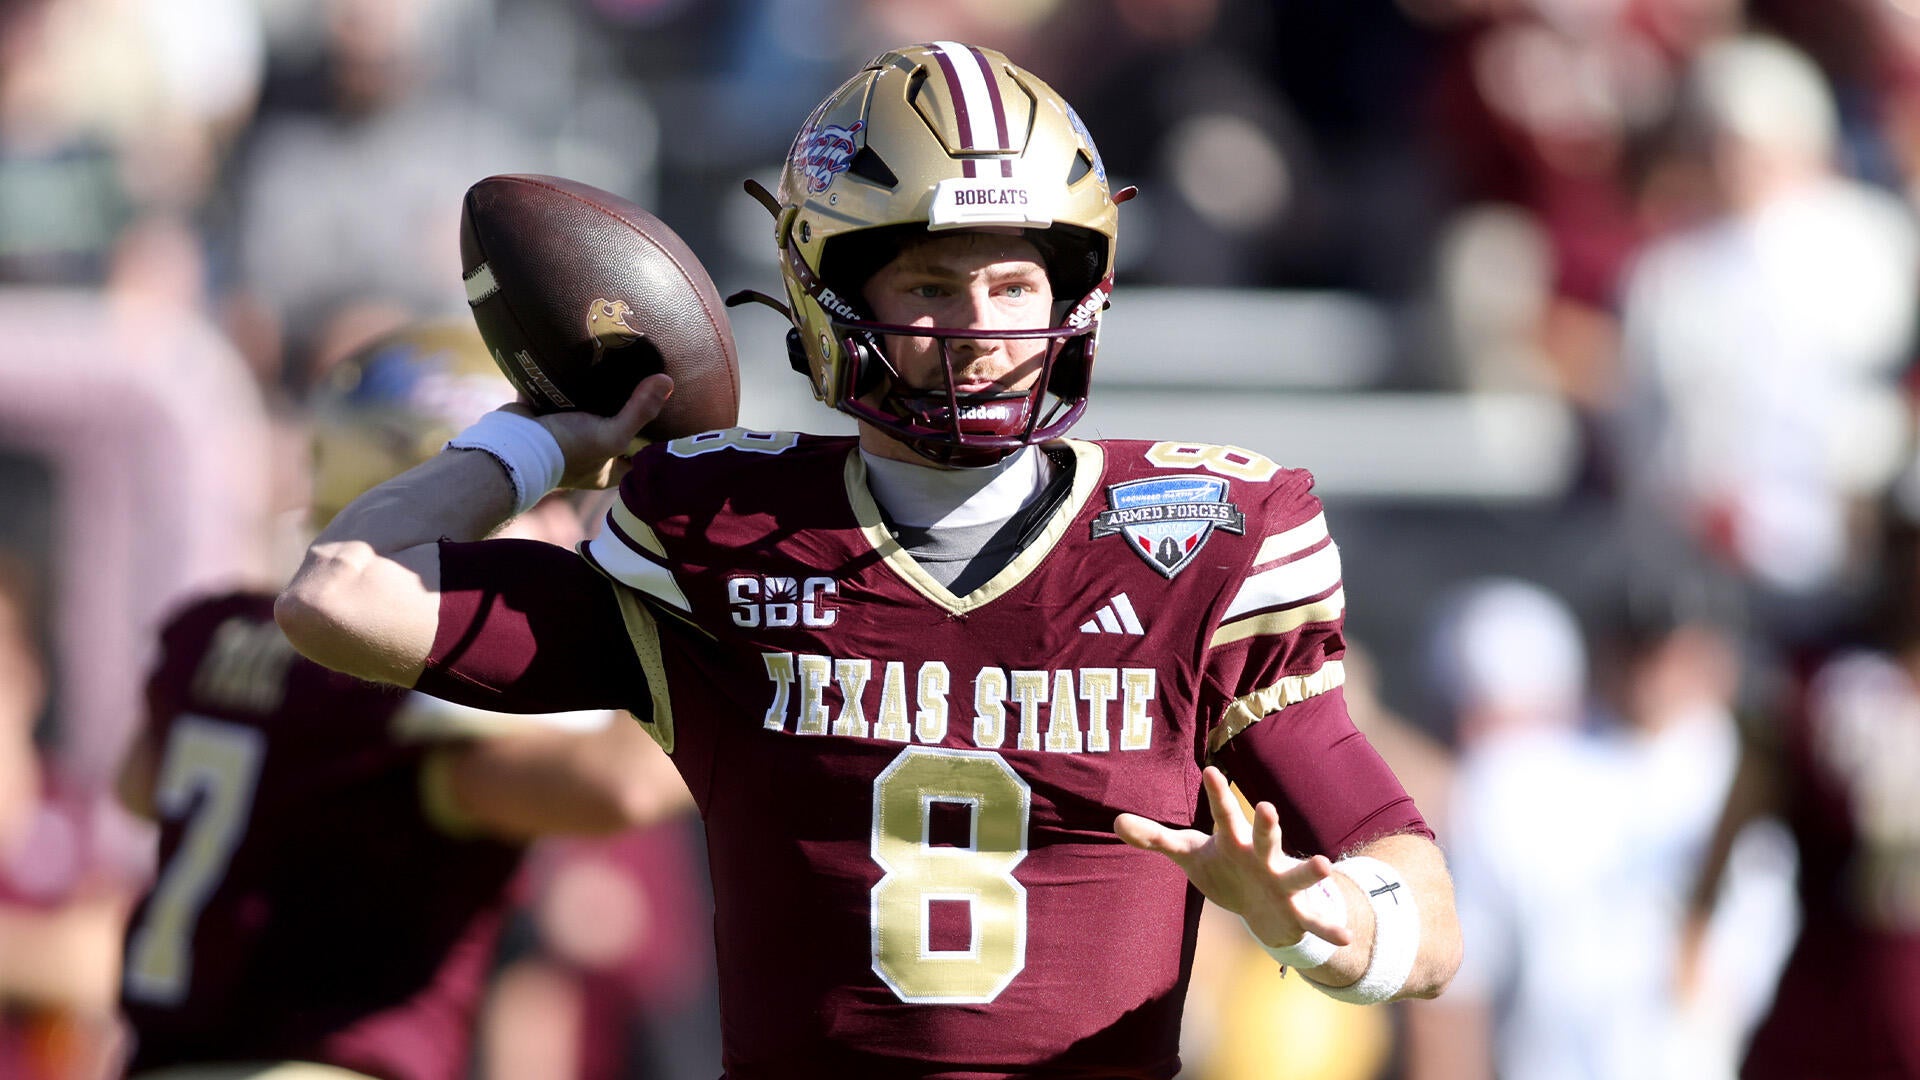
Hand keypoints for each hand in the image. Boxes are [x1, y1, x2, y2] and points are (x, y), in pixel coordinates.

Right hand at [503, 374, 673, 489]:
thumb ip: (639, 411)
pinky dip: (571, 382)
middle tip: (650, 384)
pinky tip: (586, 360)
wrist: (510, 443)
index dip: (657, 444)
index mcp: (608, 470)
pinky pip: (563, 396)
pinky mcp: (546, 416)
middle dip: (630, 413)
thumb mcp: (611, 435)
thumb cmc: (566, 449)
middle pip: (618, 432)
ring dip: (601, 395)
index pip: (642, 460)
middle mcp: (590, 455)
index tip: (674, 419)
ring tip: (624, 367)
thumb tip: (668, 382)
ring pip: (591, 413)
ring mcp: (566, 435)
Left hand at [1115, 766, 1352, 948]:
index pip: (1223, 814)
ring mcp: (1281, 881)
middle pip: (1263, 837)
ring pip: (1297, 874)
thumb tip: (1115, 821)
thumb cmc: (1224, 868)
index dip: (1218, 793)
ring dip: (1310, 870)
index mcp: (1234, 840)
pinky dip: (1329, 926)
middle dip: (1265, 824)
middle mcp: (1261, 856)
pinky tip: (1345, 935)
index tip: (1211, 770)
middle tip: (1265, 807)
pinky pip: (1314, 920)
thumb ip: (1155, 837)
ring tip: (1326, 864)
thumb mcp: (1188, 853)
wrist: (1261, 904)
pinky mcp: (1296, 909)